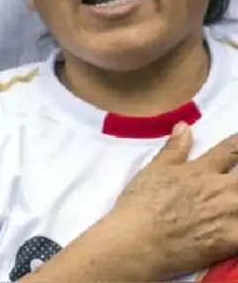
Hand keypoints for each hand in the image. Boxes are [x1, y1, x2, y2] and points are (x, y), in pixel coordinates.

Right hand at [110, 123, 237, 278]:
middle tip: (232, 181)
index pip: (231, 150)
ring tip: (232, 200)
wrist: (138, 241)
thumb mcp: (153, 170)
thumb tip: (184, 126)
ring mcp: (229, 215)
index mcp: (201, 170)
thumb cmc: (140, 205)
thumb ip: (173, 149)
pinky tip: (235, 225)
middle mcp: (220, 189)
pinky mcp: (231, 240)